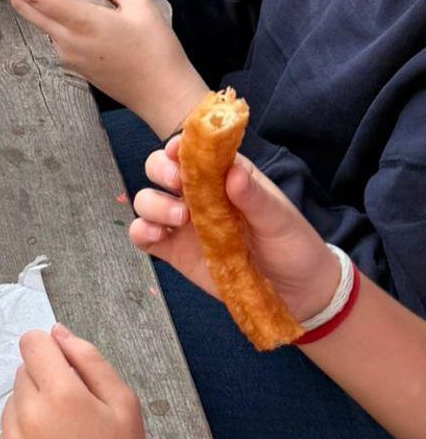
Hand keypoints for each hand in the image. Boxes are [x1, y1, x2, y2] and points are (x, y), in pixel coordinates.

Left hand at [0, 0, 205, 134]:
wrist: (163, 97)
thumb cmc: (157, 50)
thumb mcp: (142, 6)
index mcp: (82, 23)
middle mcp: (66, 41)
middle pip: (26, 9)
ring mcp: (66, 56)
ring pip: (40, 22)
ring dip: (37, 3)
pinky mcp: (72, 65)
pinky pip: (54, 35)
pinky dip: (54, 18)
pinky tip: (74, 10)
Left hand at [0, 327, 164, 438]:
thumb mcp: (124, 404)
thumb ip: (89, 359)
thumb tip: (58, 332)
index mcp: (62, 395)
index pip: (32, 342)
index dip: (50, 351)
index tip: (64, 369)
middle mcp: (29, 416)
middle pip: (24, 372)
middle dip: (45, 383)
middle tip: (74, 415)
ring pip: (13, 403)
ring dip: (32, 411)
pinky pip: (5, 434)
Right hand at [130, 138, 342, 324]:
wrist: (299, 293)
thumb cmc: (292, 245)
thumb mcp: (280, 219)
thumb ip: (254, 197)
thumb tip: (232, 173)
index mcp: (221, 175)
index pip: (191, 149)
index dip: (179, 145)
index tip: (177, 151)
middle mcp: (196, 193)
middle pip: (159, 168)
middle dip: (161, 170)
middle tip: (178, 185)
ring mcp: (182, 222)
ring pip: (147, 199)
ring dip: (153, 203)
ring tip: (179, 218)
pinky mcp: (175, 250)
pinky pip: (144, 235)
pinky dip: (140, 231)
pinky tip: (155, 235)